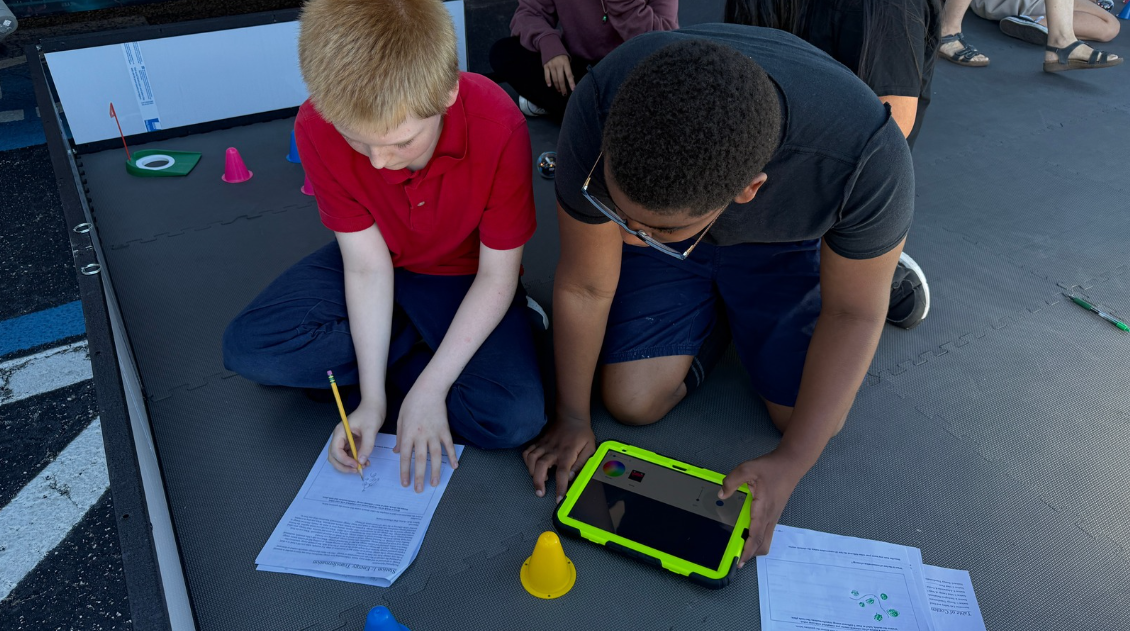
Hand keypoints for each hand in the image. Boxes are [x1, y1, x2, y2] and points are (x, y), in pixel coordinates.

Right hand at [328, 398, 383, 473]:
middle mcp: (340, 437)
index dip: (343, 460)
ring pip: (341, 457)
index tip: (356, 465)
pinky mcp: (352, 442)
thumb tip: (362, 461)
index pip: (335, 450)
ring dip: (350, 465)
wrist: (375, 404)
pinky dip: (355, 460)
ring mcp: (345, 440)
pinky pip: (350, 455)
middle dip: (343, 466)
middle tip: (356, 471)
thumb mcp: (370, 429)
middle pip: (334, 456)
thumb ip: (366, 446)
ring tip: (363, 466)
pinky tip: (365, 462)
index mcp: (340, 432)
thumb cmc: (371, 413)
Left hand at [395, 384, 458, 491]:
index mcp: (408, 433)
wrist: (429, 389)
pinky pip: (449, 445)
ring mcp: (434, 433)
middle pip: (420, 460)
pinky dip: (452, 456)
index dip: (405, 471)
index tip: (405, 483)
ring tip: (435, 483)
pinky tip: (454, 466)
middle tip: (419, 490)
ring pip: (436, 456)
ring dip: (436, 471)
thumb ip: (399, 437)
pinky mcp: (444, 429)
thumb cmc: (412, 402)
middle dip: (419, 476)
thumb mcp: (400, 418)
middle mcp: (421, 435)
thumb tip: (397, 452)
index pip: (405, 457)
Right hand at [522, 414, 595, 501]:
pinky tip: (533, 467)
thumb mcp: (590, 448)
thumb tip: (572, 477)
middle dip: (538, 481)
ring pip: (531, 459)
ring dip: (531, 471)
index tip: (558, 499)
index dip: (560, 487)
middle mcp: (553, 449)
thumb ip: (582, 463)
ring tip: (539, 479)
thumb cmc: (582, 434)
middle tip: (540, 493)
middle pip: (540, 466)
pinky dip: (526, 461)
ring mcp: (544, 445)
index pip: (562, 473)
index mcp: (567, 453)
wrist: (571, 416)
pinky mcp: (538, 442)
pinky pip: (527, 451)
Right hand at [543, 55, 574, 95]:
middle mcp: (558, 64)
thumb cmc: (560, 53)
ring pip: (554, 79)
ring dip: (557, 86)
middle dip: (563, 88)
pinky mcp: (545, 66)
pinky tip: (550, 86)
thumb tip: (571, 78)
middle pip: (561, 79)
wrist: (550, 44)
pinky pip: (546, 75)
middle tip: (564, 93)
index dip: (571, 82)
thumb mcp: (567, 58)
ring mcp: (551, 65)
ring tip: (559, 90)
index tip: (573, 89)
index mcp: (565, 62)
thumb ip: (568, 68)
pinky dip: (548, 81)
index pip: (569, 75)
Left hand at [718, 450, 806, 566]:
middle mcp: (770, 516)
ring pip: (766, 540)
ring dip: (754, 546)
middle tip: (736, 557)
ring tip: (739, 547)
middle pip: (763, 544)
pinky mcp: (773, 514)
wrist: (791, 464)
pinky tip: (747, 532)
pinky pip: (766, 532)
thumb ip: (732, 481)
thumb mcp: (747, 469)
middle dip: (750, 554)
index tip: (739, 561)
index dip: (747, 550)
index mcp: (763, 509)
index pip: (756, 535)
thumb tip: (721, 495)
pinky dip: (757, 538)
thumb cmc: (772, 467)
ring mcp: (773, 516)